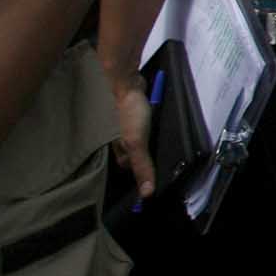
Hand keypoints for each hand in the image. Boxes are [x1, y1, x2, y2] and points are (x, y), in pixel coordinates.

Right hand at [108, 67, 154, 198]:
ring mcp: (123, 125)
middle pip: (132, 152)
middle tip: (160, 157)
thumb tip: (147, 194)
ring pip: (136, 137)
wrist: (124, 82)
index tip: (155, 175)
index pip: (128, 166)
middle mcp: (115, 139)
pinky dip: (147, 125)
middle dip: (143, 155)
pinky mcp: (131, 113)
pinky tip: (156, 125)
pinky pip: (140, 124)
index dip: (140, 171)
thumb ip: (142, 166)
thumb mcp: (137, 142)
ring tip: (160, 141)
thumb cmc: (127, 113)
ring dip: (146, 138)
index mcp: (114, 149)